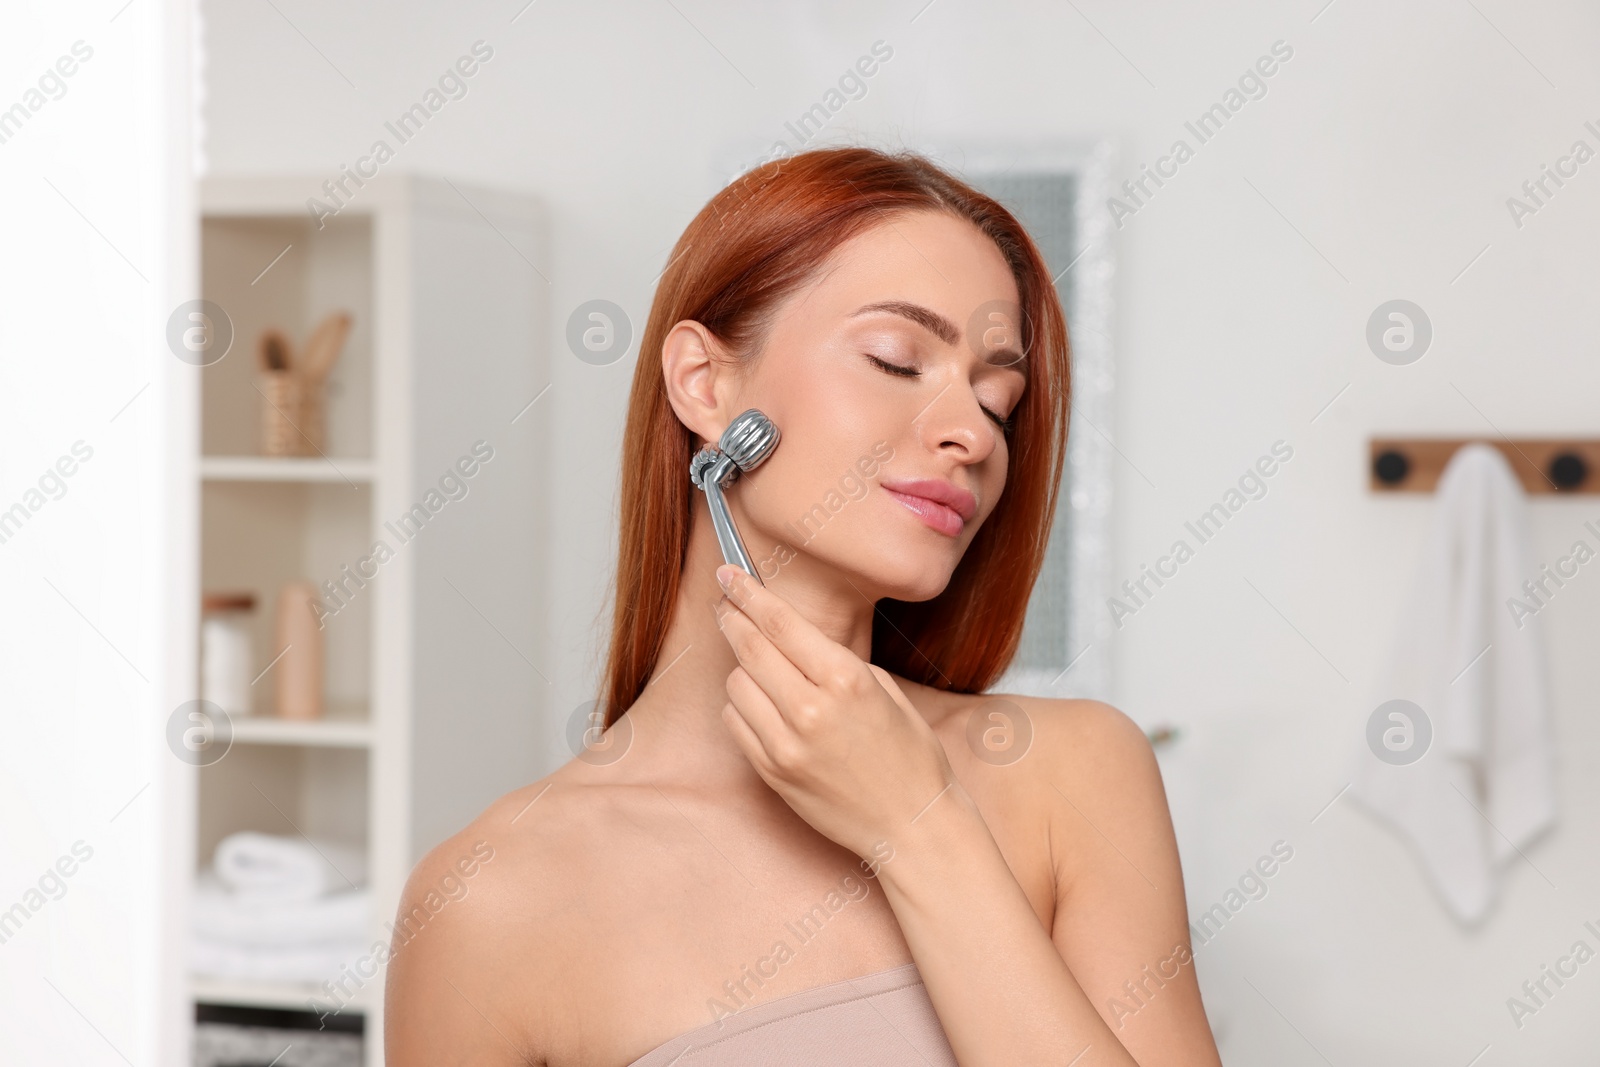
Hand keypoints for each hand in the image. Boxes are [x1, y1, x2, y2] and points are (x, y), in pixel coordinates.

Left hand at [712, 564, 957, 859]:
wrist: (913, 826)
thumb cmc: (910, 756)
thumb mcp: (884, 691)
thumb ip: (834, 662)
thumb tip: (790, 637)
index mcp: (845, 680)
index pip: (780, 623)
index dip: (748, 592)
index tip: (729, 574)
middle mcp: (810, 709)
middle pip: (749, 648)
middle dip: (732, 618)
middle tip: (726, 603)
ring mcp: (786, 745)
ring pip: (735, 685)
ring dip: (742, 669)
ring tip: (762, 668)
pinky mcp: (772, 772)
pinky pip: (737, 724)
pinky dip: (742, 707)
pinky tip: (763, 706)